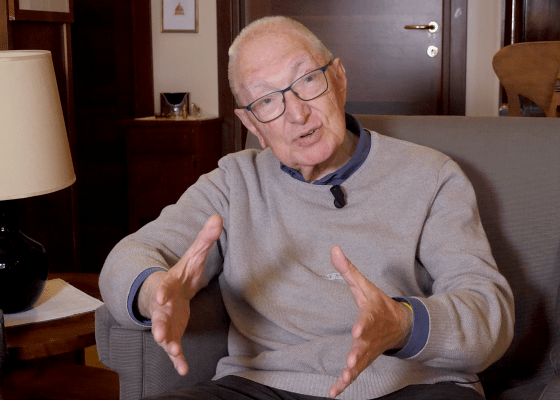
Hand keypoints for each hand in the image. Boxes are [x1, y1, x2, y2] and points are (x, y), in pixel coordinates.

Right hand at [138, 215, 222, 374]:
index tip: (162, 295)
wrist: (165, 291)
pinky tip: (183, 369)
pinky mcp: (172, 333)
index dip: (163, 291)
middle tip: (159, 334)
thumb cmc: (180, 274)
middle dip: (159, 324)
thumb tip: (218, 216)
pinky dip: (177, 359)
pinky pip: (173, 348)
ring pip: (163, 334)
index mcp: (168, 285)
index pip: (164, 287)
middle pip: (159, 315)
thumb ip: (205, 239)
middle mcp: (163, 305)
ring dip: (167, 342)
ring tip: (171, 350)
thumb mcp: (193, 257)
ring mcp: (166, 321)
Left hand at [328, 245, 412, 397]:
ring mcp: (369, 351)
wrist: (400, 325)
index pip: (367, 321)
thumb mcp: (364, 285)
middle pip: (365, 346)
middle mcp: (371, 336)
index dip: (362, 326)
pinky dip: (344, 384)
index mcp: (371, 316)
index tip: (357, 331)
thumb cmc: (378, 304)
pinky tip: (333, 392)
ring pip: (361, 363)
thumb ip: (348, 269)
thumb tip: (333, 248)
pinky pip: (354, 375)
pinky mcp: (364, 361)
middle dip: (358, 354)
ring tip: (344, 378)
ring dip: (352, 372)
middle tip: (352, 362)